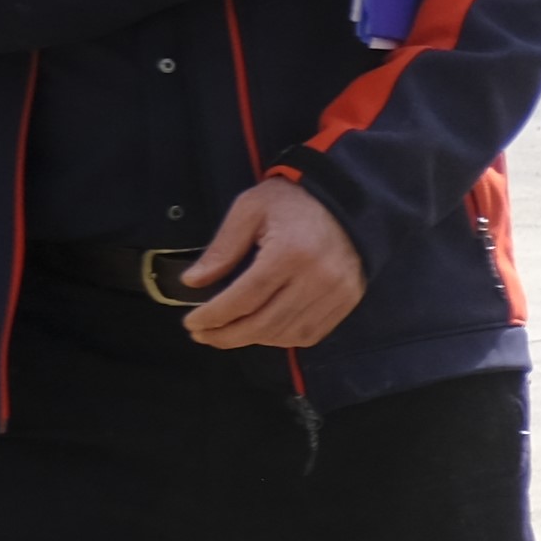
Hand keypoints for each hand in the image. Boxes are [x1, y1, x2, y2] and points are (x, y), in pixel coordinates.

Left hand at [175, 178, 368, 347]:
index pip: (245, 298)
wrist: (345, 201)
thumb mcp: (249, 211)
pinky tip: (263, 330)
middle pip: (264, 324)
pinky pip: (310, 334)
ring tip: (229, 333)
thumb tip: (193, 282)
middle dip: (227, 336)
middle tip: (203, 335)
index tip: (192, 323)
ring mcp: (337, 293)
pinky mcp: (348, 301)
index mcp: (290, 252)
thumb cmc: (291, 202)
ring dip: (252, 339)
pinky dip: (282, 339)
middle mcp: (318, 278)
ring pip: (286, 335)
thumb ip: (222, 248)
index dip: (214, 316)